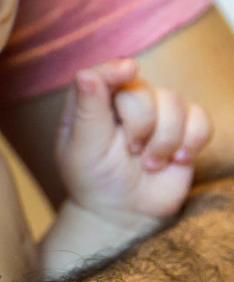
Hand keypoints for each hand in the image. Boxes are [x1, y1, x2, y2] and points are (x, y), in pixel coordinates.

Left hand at [58, 58, 212, 222]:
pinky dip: (193, 140)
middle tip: (132, 152)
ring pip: (174, 101)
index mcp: (92, 100)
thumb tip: (86, 73)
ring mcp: (156, 113)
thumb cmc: (94, 178)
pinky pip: (200, 118)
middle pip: (142, 88)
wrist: (124, 212)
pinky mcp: (183, 129)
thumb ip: (86, 110)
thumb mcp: (81, 148)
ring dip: (165, 139)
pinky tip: (178, 160)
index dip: (116, 69)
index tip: (129, 70)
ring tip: (150, 164)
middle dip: (140, 125)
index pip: (104, 72)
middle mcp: (124, 100)